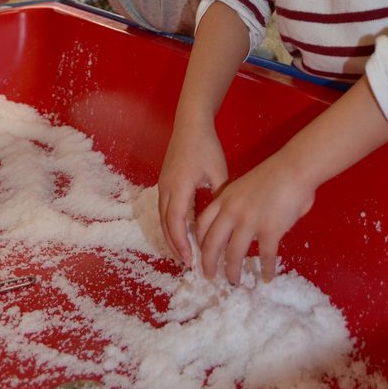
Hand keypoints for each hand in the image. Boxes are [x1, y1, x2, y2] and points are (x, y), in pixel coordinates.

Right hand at [158, 121, 227, 268]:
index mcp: (179, 187)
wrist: (190, 124)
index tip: (191, 259)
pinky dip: (171, 224)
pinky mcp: (164, 181)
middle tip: (187, 264)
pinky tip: (182, 232)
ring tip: (183, 253)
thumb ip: (219, 196)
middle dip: (175, 246)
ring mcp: (163, 184)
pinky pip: (164, 209)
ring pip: (163, 217)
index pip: (176, 222)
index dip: (182, 243)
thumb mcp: (218, 172)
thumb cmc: (206, 146)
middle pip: (166, 224)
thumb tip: (225, 219)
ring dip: (171, 236)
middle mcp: (166, 188)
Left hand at [195, 149, 315, 284]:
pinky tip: (266, 277)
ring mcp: (249, 222)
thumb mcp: (244, 186)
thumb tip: (244, 228)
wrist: (293, 169)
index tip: (200, 253)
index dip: (199, 242)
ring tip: (234, 281)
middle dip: (208, 263)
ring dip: (232, 271)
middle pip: (211, 244)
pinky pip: (265, 257)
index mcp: (224, 198)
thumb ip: (238, 206)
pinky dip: (265, 269)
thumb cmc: (274, 173)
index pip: (202, 224)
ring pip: (233, 255)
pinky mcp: (269, 231)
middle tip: (209, 276)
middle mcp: (232, 212)